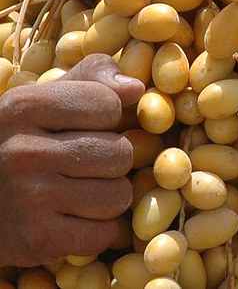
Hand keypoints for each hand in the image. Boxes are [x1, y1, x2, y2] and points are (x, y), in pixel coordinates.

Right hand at [0, 54, 144, 266]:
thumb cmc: (22, 140)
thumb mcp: (45, 98)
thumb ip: (93, 78)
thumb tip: (135, 89)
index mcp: (24, 106)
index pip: (109, 104)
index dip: (108, 116)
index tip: (85, 126)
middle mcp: (23, 151)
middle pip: (121, 153)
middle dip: (112, 161)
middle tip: (83, 166)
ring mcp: (29, 197)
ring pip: (119, 195)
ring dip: (108, 197)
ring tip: (78, 192)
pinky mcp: (37, 239)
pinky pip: (105, 234)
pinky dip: (98, 231)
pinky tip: (73, 220)